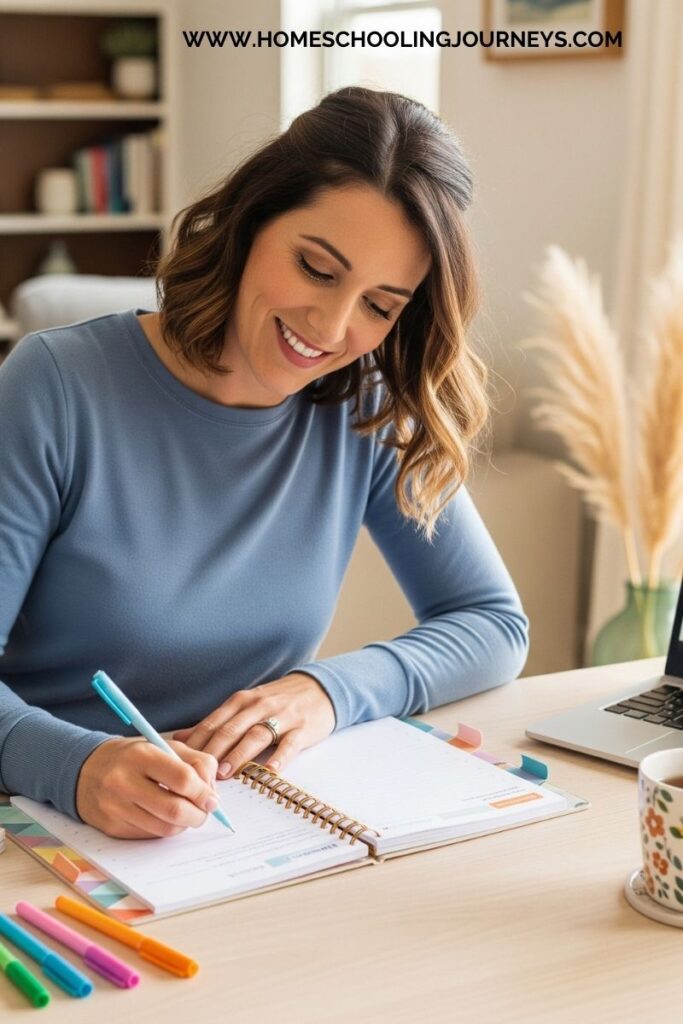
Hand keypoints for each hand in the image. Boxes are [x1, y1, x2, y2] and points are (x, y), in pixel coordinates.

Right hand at [76, 736, 219, 838]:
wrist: (86, 770)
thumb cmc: (134, 757)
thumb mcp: (165, 746)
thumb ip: (196, 762)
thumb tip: (212, 793)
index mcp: (141, 755)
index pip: (183, 779)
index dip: (203, 792)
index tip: (212, 799)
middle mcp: (124, 781)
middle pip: (175, 809)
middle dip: (198, 815)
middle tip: (204, 811)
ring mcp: (115, 807)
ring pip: (164, 828)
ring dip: (184, 825)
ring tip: (187, 814)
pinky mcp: (112, 827)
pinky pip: (150, 836)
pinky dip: (165, 829)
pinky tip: (165, 817)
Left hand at [172, 673, 335, 778]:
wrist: (319, 689)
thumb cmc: (277, 701)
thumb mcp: (246, 705)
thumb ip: (215, 722)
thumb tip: (179, 738)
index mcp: (242, 701)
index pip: (214, 722)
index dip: (197, 742)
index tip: (182, 761)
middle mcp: (259, 706)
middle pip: (231, 729)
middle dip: (213, 750)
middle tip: (199, 772)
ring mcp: (282, 717)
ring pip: (256, 735)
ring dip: (239, 754)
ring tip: (226, 772)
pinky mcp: (303, 728)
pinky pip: (289, 744)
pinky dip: (280, 757)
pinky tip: (270, 770)